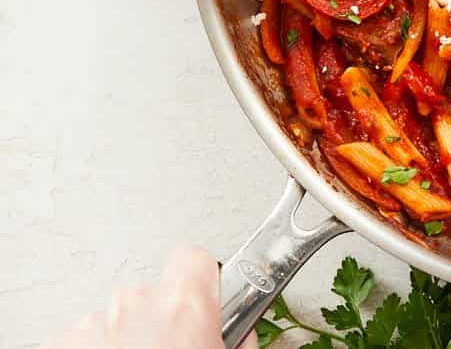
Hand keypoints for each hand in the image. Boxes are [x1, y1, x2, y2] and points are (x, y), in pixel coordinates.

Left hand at [43, 246, 252, 348]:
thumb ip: (239, 330)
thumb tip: (242, 325)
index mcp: (184, 305)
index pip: (197, 258)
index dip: (203, 279)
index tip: (208, 298)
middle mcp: (136, 304)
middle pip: (157, 291)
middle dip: (164, 317)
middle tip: (173, 348)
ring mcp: (94, 322)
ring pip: (120, 314)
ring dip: (130, 335)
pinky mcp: (61, 340)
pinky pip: (88, 333)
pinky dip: (98, 346)